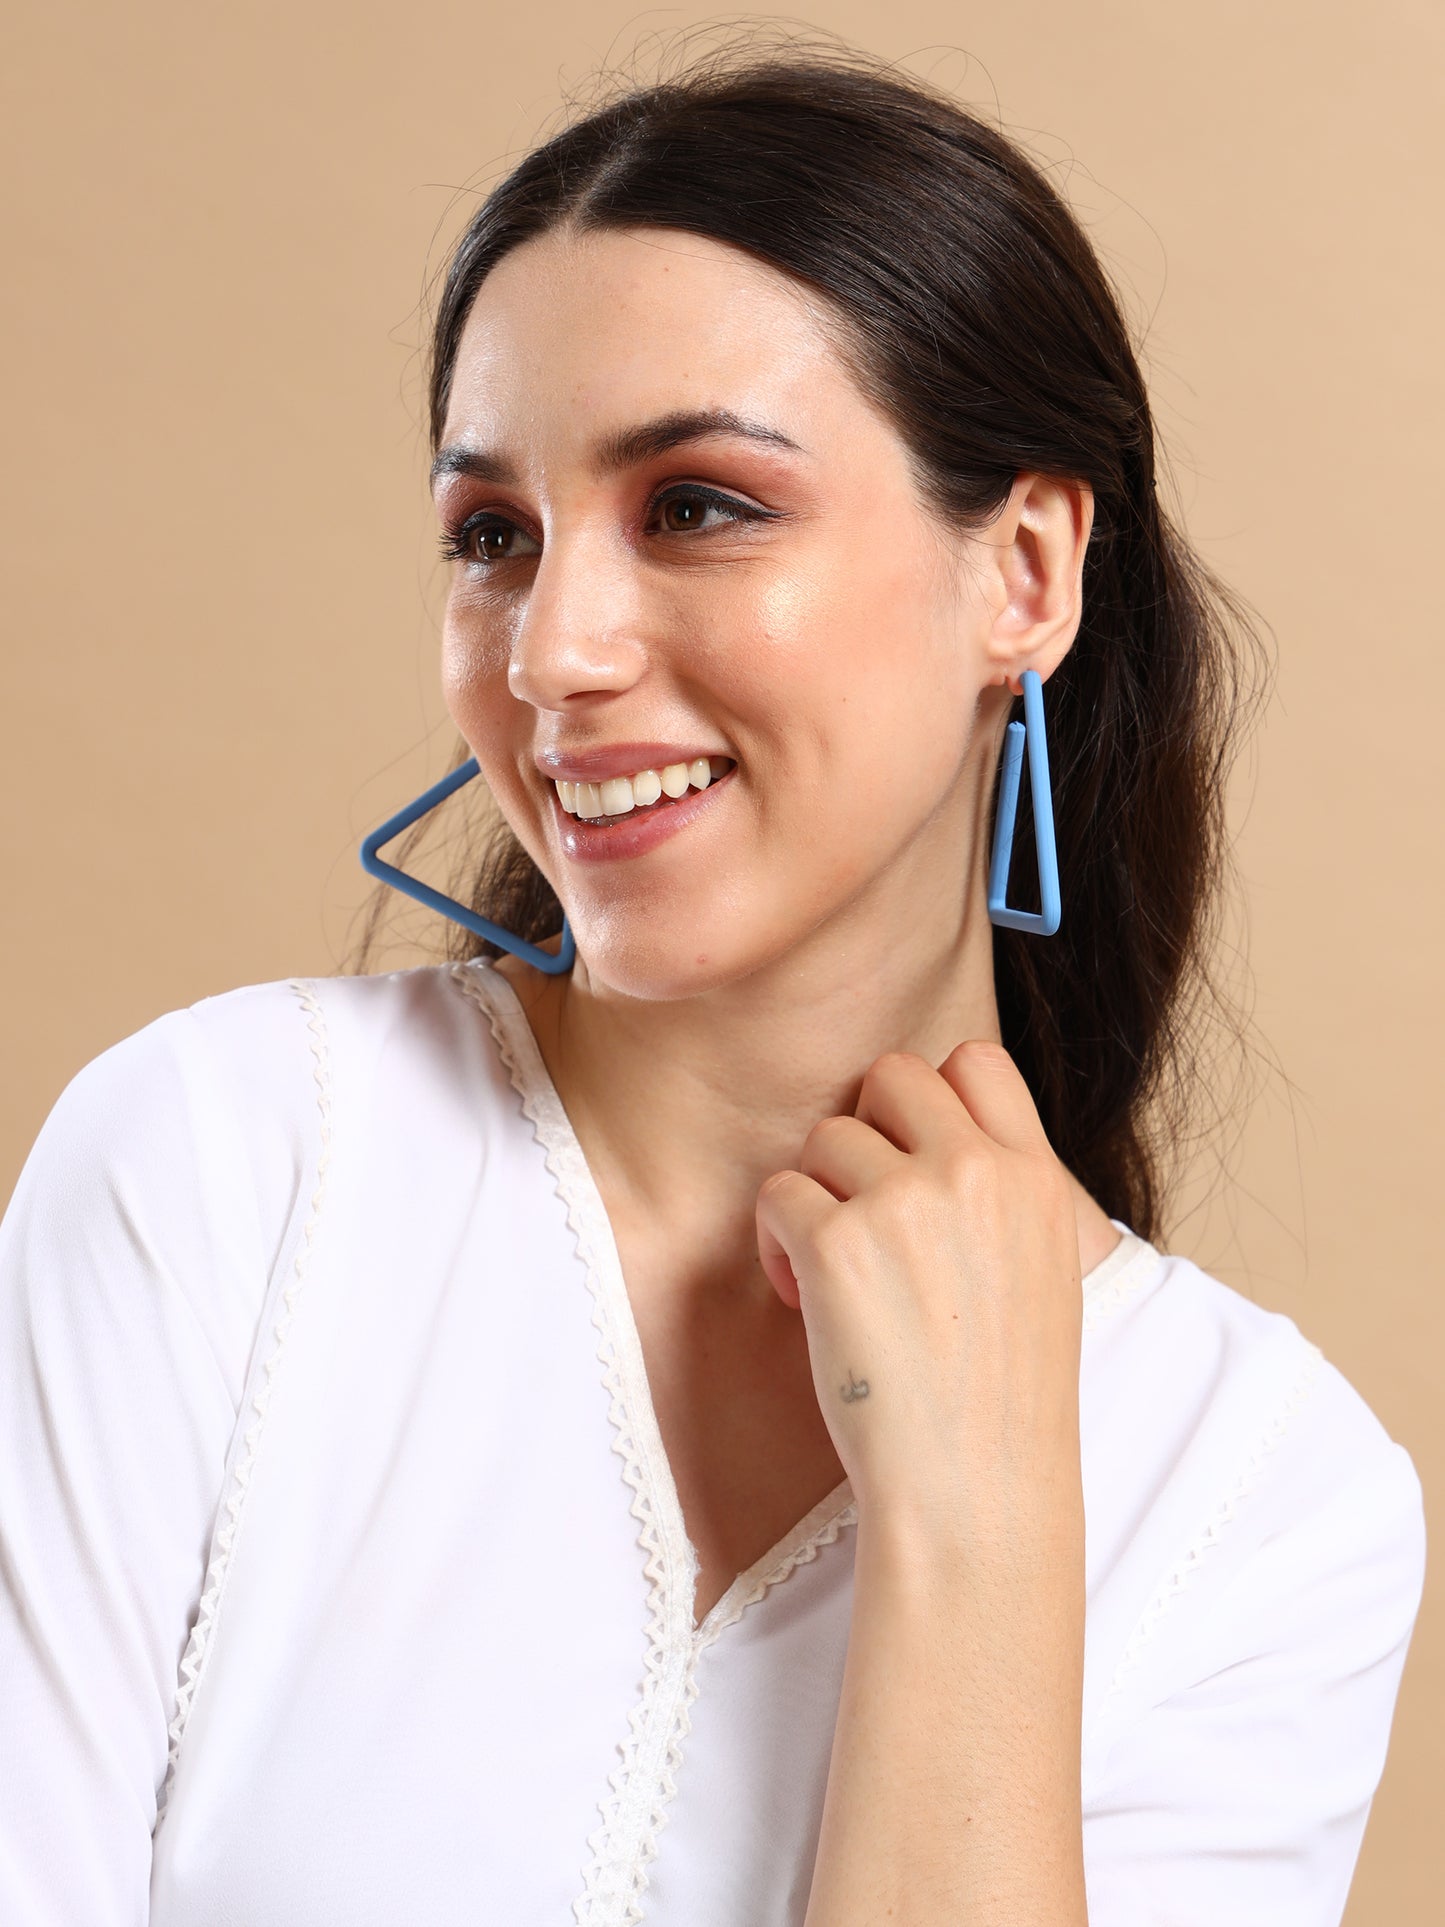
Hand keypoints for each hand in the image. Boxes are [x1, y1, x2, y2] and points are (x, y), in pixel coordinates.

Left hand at [753, 1041, 1084, 1555]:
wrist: (977, 1494)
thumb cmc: (1001, 1402)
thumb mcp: (1042, 1274)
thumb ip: (998, 1196)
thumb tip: (928, 1141)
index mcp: (1036, 1180)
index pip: (976, 1061)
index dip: (931, 1099)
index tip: (912, 1162)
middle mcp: (975, 1173)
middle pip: (891, 1076)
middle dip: (863, 1133)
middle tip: (861, 1208)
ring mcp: (904, 1202)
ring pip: (826, 1135)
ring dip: (816, 1196)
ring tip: (835, 1274)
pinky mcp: (837, 1243)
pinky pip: (779, 1193)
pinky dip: (777, 1243)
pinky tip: (806, 1300)